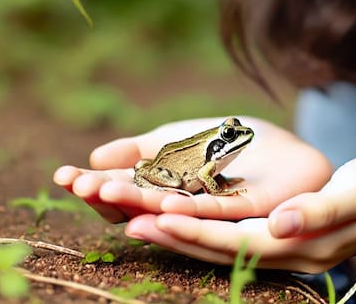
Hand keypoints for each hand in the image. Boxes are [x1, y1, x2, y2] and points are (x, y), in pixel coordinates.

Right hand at [53, 116, 333, 222]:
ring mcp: (212, 212)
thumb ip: (143, 149)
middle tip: (79, 186)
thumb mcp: (183, 140)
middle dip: (107, 196)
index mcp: (166, 190)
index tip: (61, 176)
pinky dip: (187, 212)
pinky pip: (213, 215)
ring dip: (137, 204)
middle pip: (139, 205)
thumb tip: (96, 155)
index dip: (93, 184)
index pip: (123, 189)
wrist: (294, 154)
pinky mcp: (245, 210)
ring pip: (169, 212)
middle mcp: (183, 207)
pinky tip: (164, 205)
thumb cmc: (237, 150)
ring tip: (106, 193)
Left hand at [123, 150, 355, 273]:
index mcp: (304, 244)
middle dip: (174, 236)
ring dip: (179, 235)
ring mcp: (284, 249)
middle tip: (126, 220)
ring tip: (137, 219)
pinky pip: (232, 235)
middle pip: (221, 250)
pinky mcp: (281, 237)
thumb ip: (321, 208)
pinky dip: (200, 227)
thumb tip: (279, 223)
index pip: (239, 242)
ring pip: (222, 247)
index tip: (158, 216)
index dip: (197, 230)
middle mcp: (288, 254)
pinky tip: (175, 214)